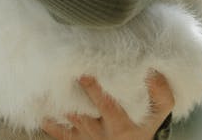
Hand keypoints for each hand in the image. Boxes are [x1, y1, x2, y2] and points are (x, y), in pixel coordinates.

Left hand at [41, 74, 173, 139]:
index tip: (83, 73)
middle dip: (69, 95)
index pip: (107, 107)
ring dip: (57, 104)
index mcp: (122, 125)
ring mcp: (88, 137)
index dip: (94, 91)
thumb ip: (160, 91)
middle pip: (83, 113)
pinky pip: (60, 133)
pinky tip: (41, 108)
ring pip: (69, 120)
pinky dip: (50, 122)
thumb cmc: (146, 121)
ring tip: (44, 85)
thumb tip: (153, 68)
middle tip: (58, 75)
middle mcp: (102, 133)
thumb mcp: (159, 111)